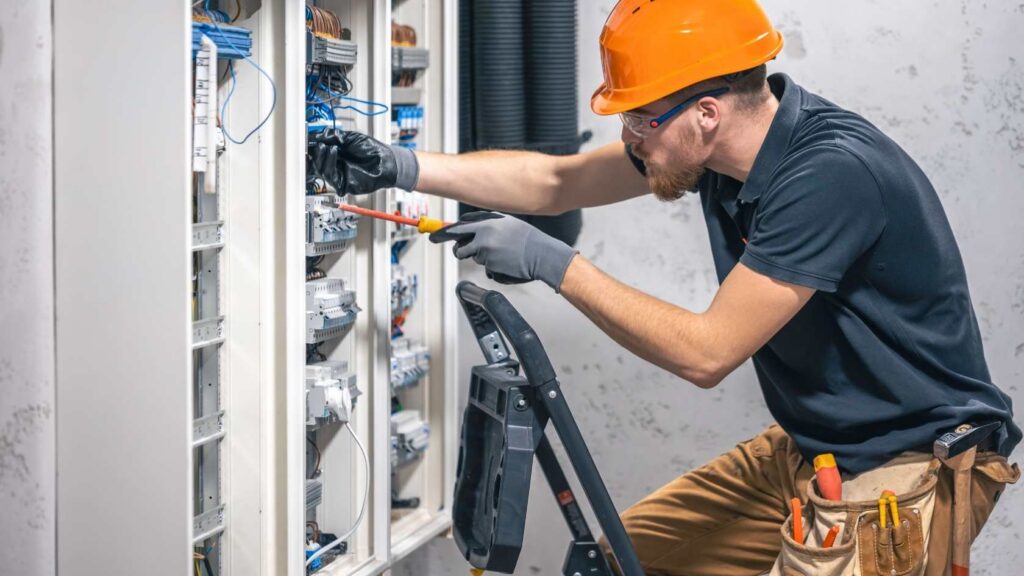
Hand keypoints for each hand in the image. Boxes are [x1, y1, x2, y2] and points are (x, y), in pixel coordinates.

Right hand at [306, 129, 418, 194]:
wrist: (386, 160)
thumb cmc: (372, 149)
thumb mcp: (350, 137)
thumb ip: (333, 136)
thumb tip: (317, 136)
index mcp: (335, 154)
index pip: (318, 153)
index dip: (311, 146)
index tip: (306, 139)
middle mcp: (335, 165)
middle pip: (316, 162)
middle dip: (313, 152)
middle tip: (314, 142)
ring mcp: (339, 175)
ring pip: (321, 170)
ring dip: (321, 156)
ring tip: (326, 146)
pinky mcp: (343, 184)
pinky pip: (330, 177)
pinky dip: (329, 163)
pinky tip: (333, 151)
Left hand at [429, 212, 578, 291]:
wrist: (543, 255)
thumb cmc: (527, 238)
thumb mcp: (506, 223)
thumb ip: (487, 224)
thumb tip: (467, 228)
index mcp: (487, 223)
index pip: (458, 227)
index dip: (444, 232)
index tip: (433, 236)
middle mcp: (483, 236)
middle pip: (458, 246)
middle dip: (454, 249)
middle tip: (453, 250)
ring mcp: (486, 252)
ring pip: (472, 257)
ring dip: (480, 257)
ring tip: (501, 254)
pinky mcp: (490, 265)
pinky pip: (485, 268)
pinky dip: (493, 267)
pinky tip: (507, 262)